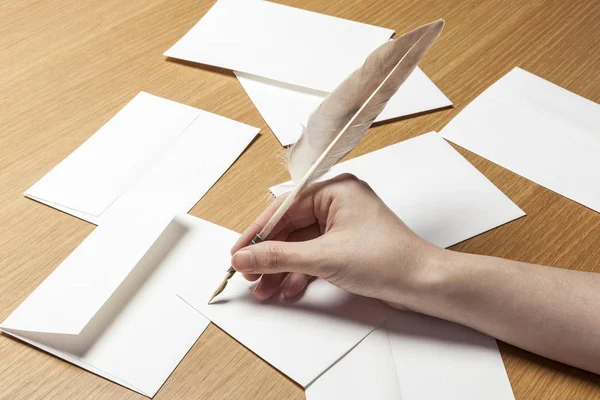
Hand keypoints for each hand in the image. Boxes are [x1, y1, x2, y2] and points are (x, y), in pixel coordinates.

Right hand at [230, 173, 442, 307]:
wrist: (424, 284)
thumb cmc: (387, 259)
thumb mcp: (323, 257)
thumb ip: (278, 256)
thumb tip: (244, 258)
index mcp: (334, 190)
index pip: (283, 208)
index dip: (257, 233)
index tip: (237, 254)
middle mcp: (337, 203)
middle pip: (289, 227)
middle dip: (269, 255)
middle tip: (249, 276)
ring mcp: (342, 225)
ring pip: (300, 244)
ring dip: (281, 268)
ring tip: (264, 290)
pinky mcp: (346, 245)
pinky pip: (314, 255)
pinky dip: (300, 272)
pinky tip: (289, 289)